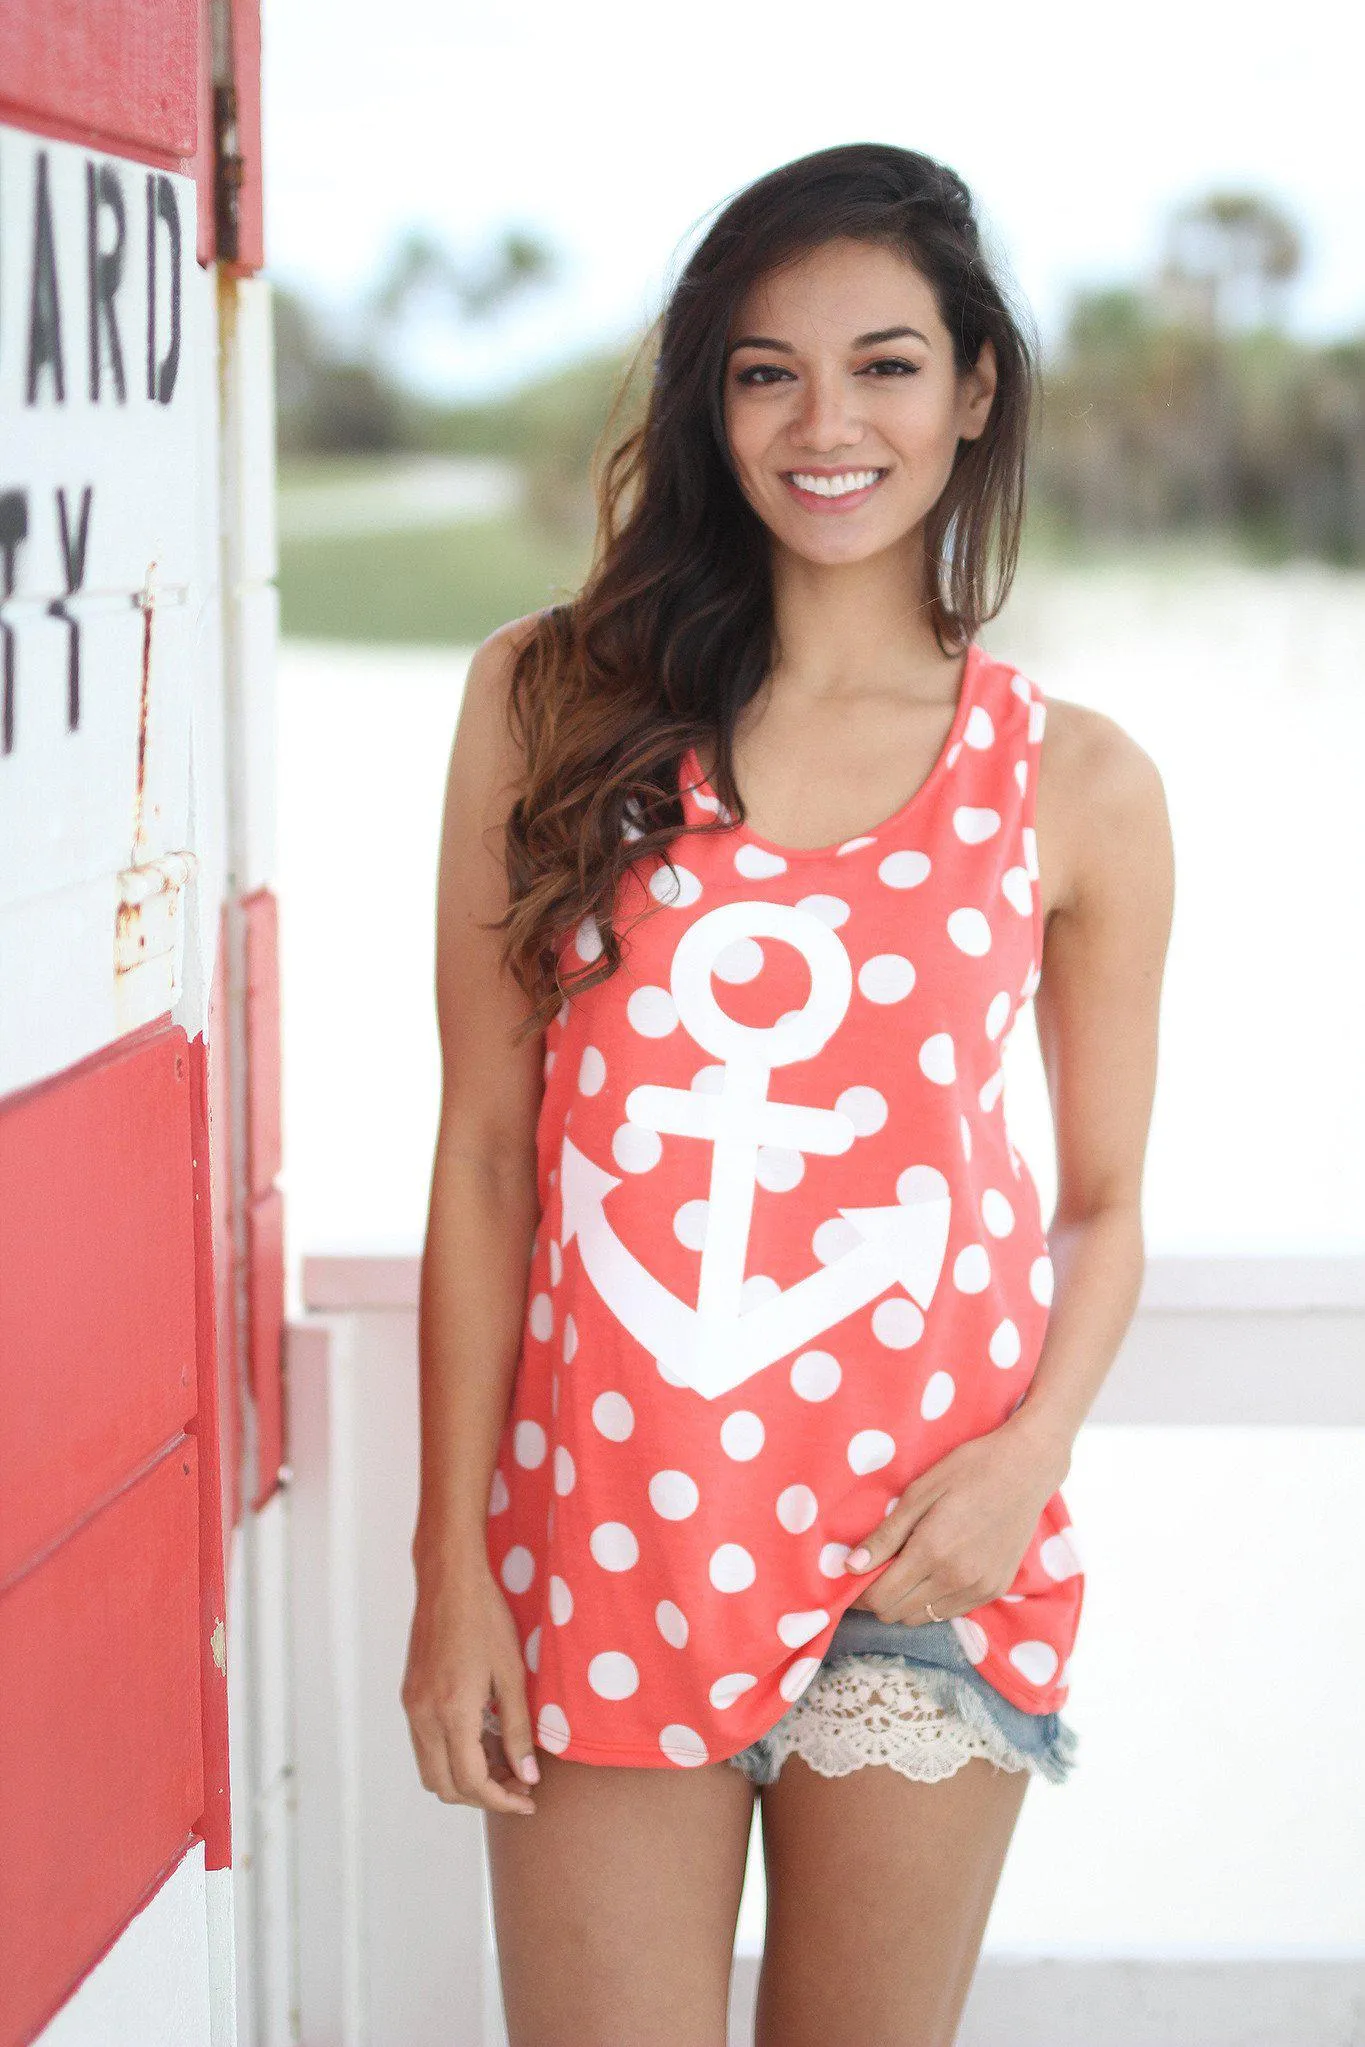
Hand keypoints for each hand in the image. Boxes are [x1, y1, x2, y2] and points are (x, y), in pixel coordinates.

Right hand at [401, 1556, 539, 1814]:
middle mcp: (424, 1717)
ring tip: (504, 1760)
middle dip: (483, 1795)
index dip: (502, 1800)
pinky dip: (452, 1755)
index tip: (529, 1801)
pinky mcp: (410, 1697)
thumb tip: (528, 1777)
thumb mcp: (512, 1675)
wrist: (449, 1581)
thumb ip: (518, 1730)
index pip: (471, 1783)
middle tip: (519, 1782)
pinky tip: (483, 1736)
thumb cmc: (487, 1620)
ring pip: (432, 1770)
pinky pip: (426, 1745)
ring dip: (465, 1778)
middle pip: (446, 1787)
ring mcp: (412, 1707)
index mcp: (452, 1713)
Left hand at [842, 1412, 1070, 1625]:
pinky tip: (933, 1572)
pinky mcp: (995, 1590)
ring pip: (922, 1619)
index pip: (880, 1597)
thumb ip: (885, 1535)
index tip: (854, 1577)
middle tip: (876, 1570)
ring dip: (905, 1602)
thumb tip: (850, 1567)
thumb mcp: (919, 1492)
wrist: (1026, 1468)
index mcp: (932, 1551)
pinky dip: (932, 1601)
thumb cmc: (968, 1469)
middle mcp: (956, 1579)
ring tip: (904, 1569)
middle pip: (897, 1613)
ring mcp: (979, 1588)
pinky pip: (950, 1613)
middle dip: (878, 1597)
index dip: (859, 1593)